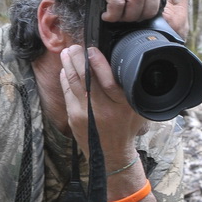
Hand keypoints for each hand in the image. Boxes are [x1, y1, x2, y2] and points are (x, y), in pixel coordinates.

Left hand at [59, 44, 145, 165]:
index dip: (98, 62)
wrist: (111, 154)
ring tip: (66, 53)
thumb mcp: (136, 108)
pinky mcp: (73, 117)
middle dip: (77, 59)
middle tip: (74, 46)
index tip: (92, 49)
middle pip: (86, 78)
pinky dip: (65, 79)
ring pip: (73, 83)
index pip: (108, 80)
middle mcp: (103, 109)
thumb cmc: (126, 127)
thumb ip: (130, 89)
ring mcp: (85, 114)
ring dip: (68, 65)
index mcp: (122, 105)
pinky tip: (65, 69)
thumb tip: (120, 62)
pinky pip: (67, 93)